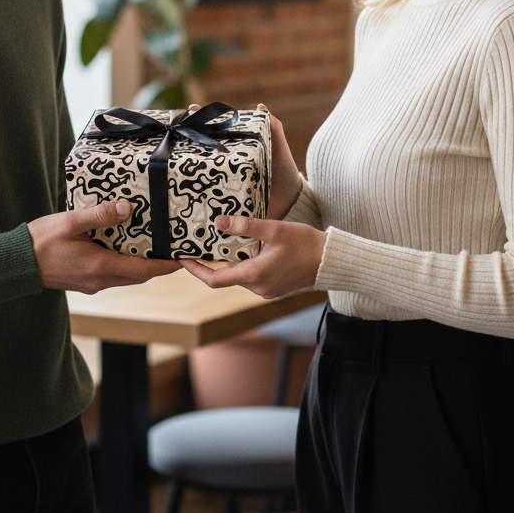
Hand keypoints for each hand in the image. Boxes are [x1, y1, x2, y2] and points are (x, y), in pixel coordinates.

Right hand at [28, 200, 179, 293]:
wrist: (14, 264)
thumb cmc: (40, 241)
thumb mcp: (72, 222)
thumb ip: (101, 215)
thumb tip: (129, 208)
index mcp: (100, 267)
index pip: (144, 270)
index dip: (167, 265)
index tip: (184, 258)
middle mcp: (99, 280)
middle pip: (138, 275)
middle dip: (157, 265)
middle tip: (173, 248)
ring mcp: (91, 284)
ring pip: (126, 276)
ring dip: (140, 264)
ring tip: (153, 244)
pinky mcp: (84, 281)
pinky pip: (112, 274)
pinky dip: (124, 263)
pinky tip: (123, 246)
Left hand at [180, 214, 325, 298]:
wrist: (330, 261)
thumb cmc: (304, 244)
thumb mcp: (273, 229)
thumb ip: (245, 225)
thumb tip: (219, 221)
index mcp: (254, 275)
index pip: (214, 279)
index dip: (196, 269)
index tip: (183, 258)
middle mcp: (257, 288)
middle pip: (225, 277)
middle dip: (212, 262)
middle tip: (200, 243)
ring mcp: (266, 291)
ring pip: (239, 276)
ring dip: (230, 262)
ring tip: (221, 242)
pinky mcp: (274, 288)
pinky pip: (252, 278)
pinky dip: (244, 265)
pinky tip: (246, 249)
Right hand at [186, 102, 302, 219]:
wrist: (291, 202)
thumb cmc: (284, 172)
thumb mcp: (279, 148)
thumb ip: (273, 128)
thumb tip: (260, 106)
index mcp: (237, 149)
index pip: (217, 131)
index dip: (203, 120)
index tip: (191, 109)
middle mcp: (227, 163)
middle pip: (204, 149)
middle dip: (188, 140)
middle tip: (176, 131)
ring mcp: (224, 181)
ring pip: (201, 171)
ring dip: (187, 165)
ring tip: (174, 155)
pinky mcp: (225, 200)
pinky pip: (209, 195)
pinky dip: (197, 192)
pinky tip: (183, 187)